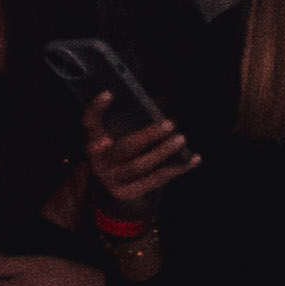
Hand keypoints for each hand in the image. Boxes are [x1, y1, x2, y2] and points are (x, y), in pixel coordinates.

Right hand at [75, 95, 195, 218]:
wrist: (112, 186)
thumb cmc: (122, 150)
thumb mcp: (119, 133)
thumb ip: (135, 117)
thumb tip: (164, 100)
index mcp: (94, 139)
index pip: (90, 122)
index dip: (96, 108)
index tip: (109, 93)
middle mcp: (100, 160)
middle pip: (123, 148)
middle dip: (148, 136)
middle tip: (169, 124)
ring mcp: (113, 179)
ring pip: (139, 166)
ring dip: (162, 152)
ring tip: (181, 139)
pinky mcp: (128, 192)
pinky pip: (156, 180)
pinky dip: (177, 169)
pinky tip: (194, 158)